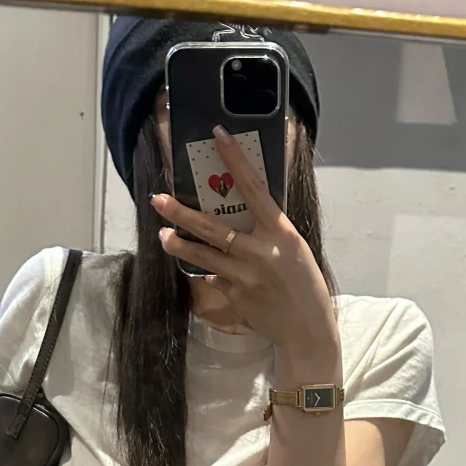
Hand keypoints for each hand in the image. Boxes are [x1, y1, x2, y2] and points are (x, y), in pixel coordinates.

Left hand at [152, 125, 337, 353]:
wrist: (308, 330)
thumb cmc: (305, 286)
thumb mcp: (294, 249)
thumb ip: (268, 232)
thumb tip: (241, 214)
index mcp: (280, 233)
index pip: (254, 187)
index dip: (235, 159)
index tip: (218, 136)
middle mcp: (260, 252)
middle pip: (211, 226)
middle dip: (180, 212)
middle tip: (158, 199)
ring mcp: (245, 276)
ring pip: (202, 254)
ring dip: (178, 243)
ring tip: (163, 235)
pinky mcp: (235, 296)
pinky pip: (213, 277)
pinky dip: (208, 271)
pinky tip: (204, 269)